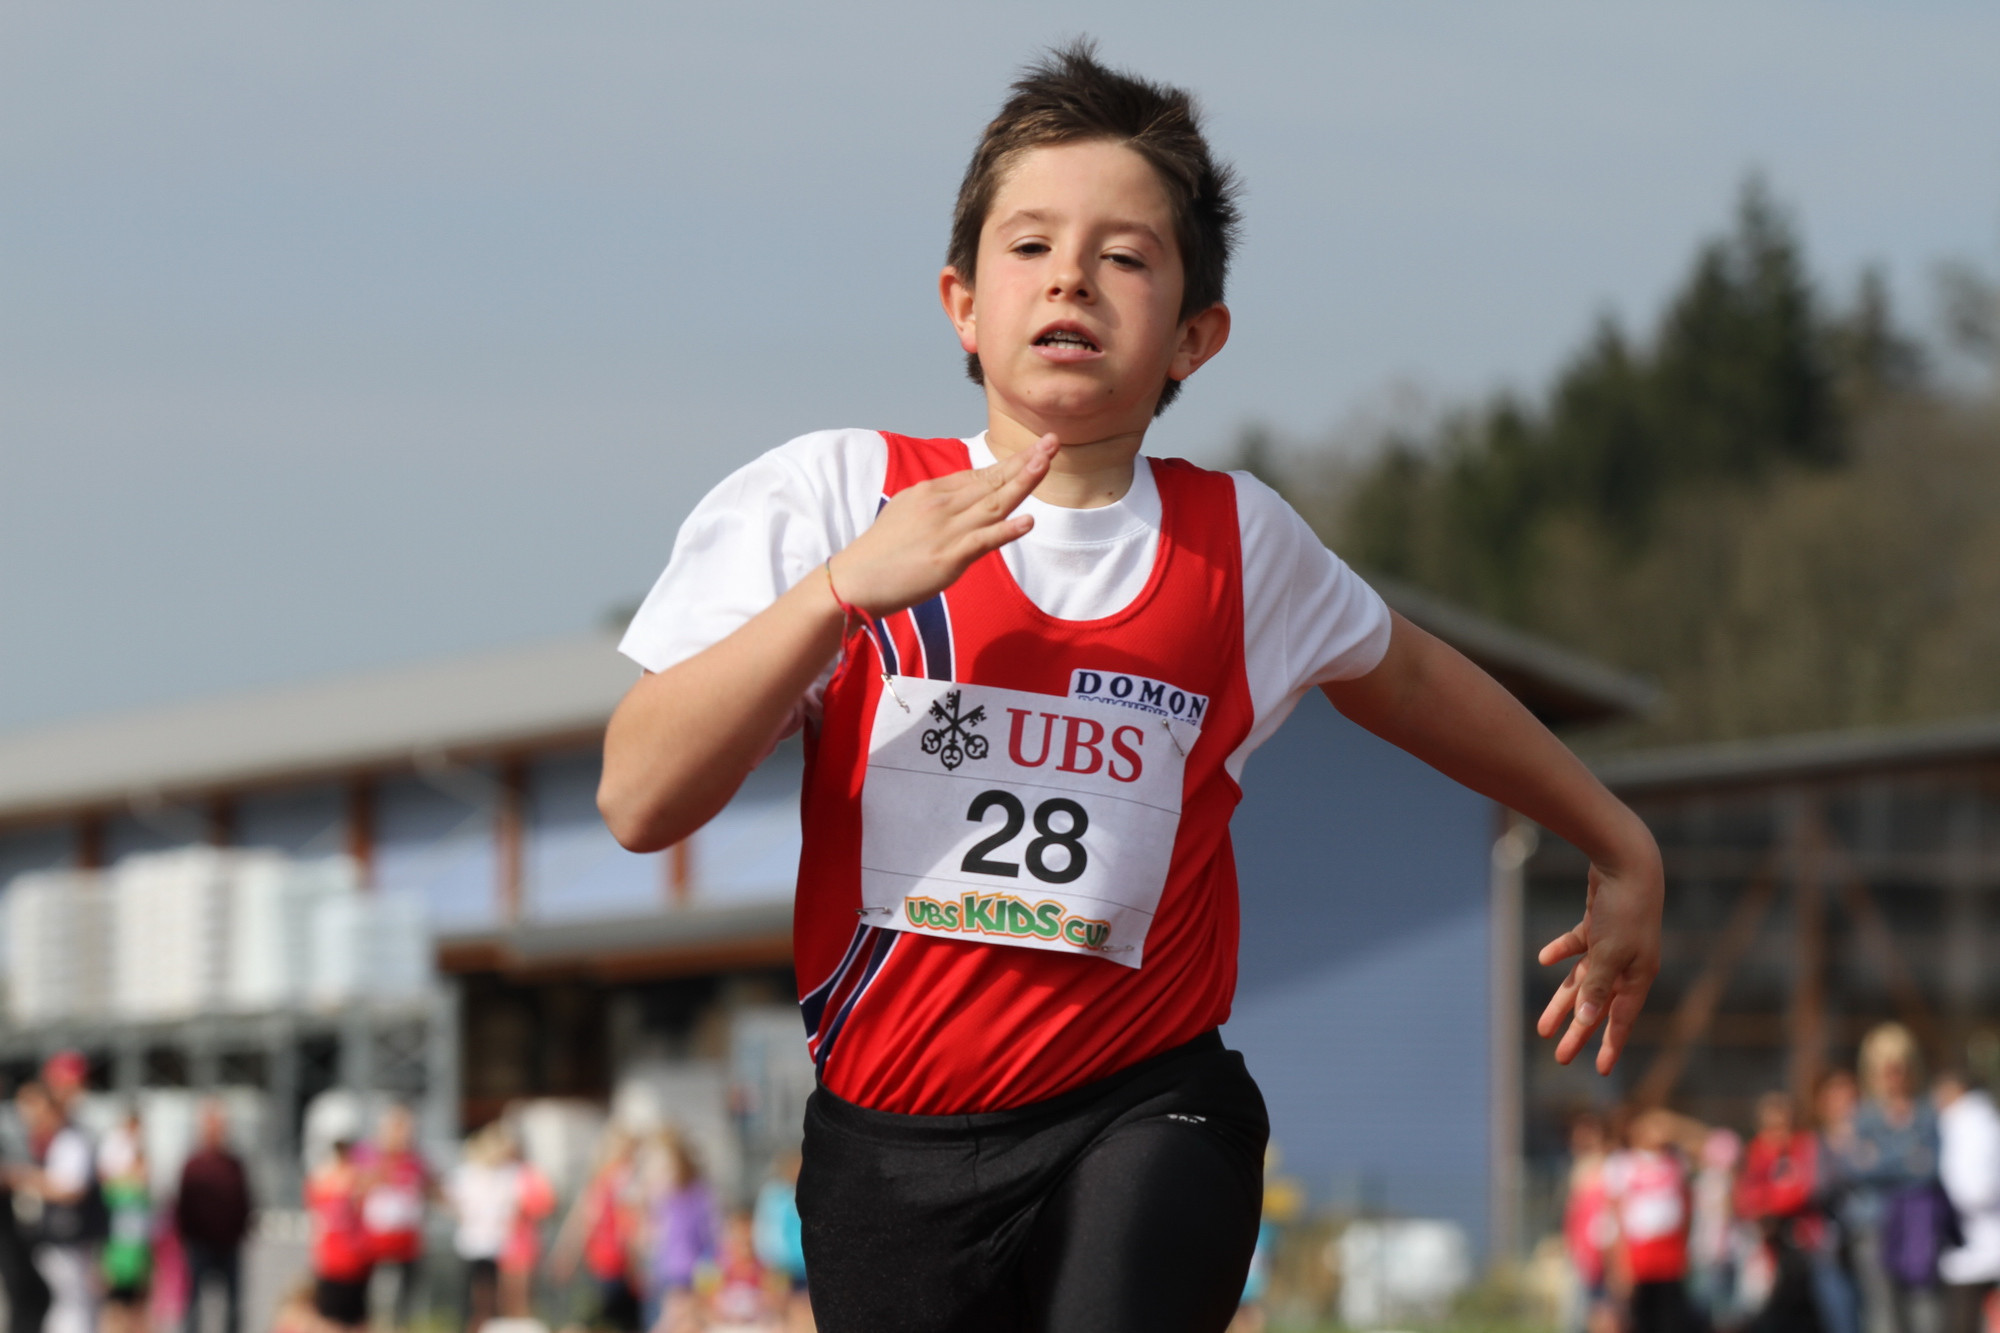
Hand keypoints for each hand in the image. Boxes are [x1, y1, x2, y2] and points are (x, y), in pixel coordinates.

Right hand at [827, 435, 1057, 615]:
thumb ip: (937, 504)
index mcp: (932, 492)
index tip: (1036, 450)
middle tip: (1053, 442)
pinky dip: (1006, 531)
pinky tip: (1028, 521)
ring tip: (1046, 464)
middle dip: (1025, 461)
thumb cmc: (881, 552)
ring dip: (1023, 482)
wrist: (854, 580)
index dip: (1011, 463)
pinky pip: (983, 541)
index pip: (980, 475)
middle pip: (992, 481)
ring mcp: (946, 531)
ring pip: (994, 503)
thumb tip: (962, 500)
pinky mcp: (948, 558)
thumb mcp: (907, 513)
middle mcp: (942, 505)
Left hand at [1536, 844, 1661, 1073]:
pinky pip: (1578, 945)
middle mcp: (1628, 964)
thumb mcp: (1609, 953)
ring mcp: (1613, 944)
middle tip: (1560, 1057)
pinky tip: (1544, 958)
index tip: (1598, 1070)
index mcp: (1638, 976)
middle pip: (1597, 1005)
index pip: (1621, 1019)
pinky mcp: (1599, 924)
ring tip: (1542, 1027)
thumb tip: (1585, 1020)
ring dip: (1562, 1001)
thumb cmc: (1624, 911)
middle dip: (1578, 1032)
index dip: (1609, 1045)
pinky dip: (1561, 952)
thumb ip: (1596, 987)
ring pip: (1583, 980)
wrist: (1627, 862)